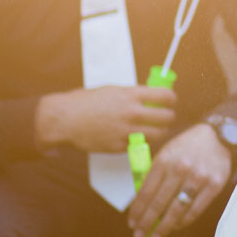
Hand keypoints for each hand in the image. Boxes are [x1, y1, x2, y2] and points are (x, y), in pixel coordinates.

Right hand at [34, 85, 175, 151]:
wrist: (64, 119)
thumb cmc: (86, 102)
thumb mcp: (113, 90)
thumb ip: (133, 94)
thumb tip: (152, 95)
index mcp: (131, 95)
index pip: (166, 96)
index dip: (171, 99)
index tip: (170, 101)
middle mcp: (132, 113)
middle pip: (167, 117)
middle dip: (168, 116)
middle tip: (165, 116)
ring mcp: (127, 131)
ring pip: (158, 134)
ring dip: (159, 131)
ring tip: (154, 128)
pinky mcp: (120, 146)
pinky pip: (140, 145)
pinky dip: (141, 141)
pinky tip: (136, 136)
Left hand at [127, 122, 231, 236]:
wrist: (218, 136)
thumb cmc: (187, 147)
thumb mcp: (166, 153)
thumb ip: (154, 174)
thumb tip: (141, 202)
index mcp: (164, 160)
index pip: (145, 192)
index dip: (137, 210)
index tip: (132, 222)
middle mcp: (180, 169)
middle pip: (159, 204)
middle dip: (146, 223)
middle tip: (138, 235)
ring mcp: (198, 178)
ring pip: (177, 210)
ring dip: (164, 228)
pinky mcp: (214, 185)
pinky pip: (195, 210)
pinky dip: (183, 222)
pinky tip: (174, 227)